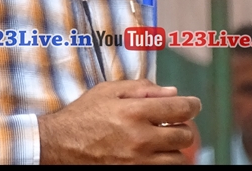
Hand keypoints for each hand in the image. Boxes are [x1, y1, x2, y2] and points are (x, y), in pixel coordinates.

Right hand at [39, 79, 201, 163]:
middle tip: (176, 124)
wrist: (59, 146)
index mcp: (134, 112)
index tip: (193, 105)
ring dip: (176, 149)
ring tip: (165, 142)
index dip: (192, 105)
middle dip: (185, 127)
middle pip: (184, 136)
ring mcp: (137, 162)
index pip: (180, 109)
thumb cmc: (83, 115)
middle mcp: (140, 139)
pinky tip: (156, 154)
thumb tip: (172, 91)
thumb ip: (141, 88)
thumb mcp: (107, 91)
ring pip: (178, 160)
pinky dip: (164, 163)